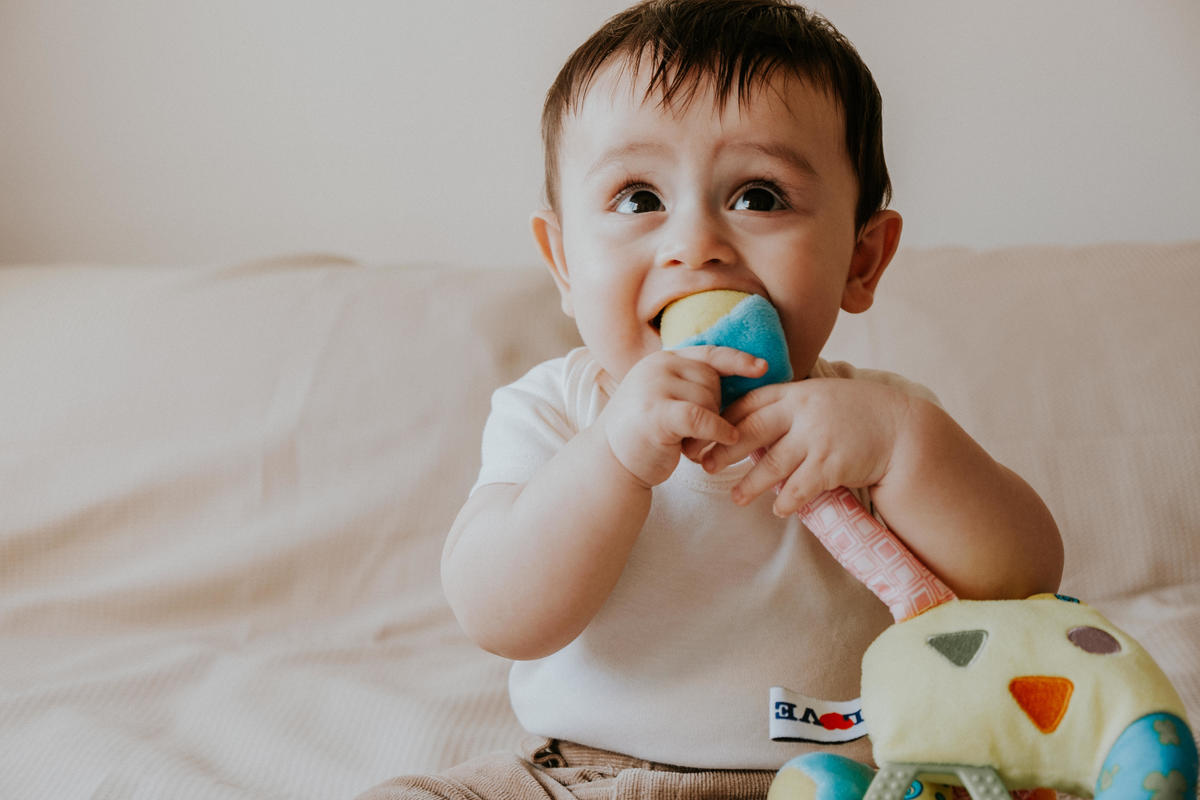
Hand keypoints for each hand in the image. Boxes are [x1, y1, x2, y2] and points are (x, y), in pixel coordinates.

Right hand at [599, 346, 767, 488]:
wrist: (609, 463)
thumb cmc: (644, 436)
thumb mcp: (664, 400)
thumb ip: (689, 386)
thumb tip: (735, 379)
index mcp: (661, 361)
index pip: (708, 353)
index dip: (738, 359)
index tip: (763, 368)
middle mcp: (657, 367)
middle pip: (712, 380)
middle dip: (715, 408)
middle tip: (696, 435)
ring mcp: (654, 387)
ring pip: (709, 399)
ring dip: (710, 427)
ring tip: (690, 446)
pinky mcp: (656, 413)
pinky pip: (702, 417)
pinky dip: (718, 430)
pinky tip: (725, 440)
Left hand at [702, 378, 912, 515]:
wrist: (901, 429)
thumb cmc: (857, 413)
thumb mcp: (821, 396)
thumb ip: (790, 405)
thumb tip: (750, 419)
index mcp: (797, 392)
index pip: (750, 403)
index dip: (724, 419)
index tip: (707, 434)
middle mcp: (803, 412)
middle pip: (751, 432)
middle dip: (725, 450)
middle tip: (706, 466)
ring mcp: (817, 439)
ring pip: (771, 465)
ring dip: (750, 485)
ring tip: (736, 498)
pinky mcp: (831, 465)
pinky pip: (799, 488)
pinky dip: (786, 502)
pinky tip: (778, 509)